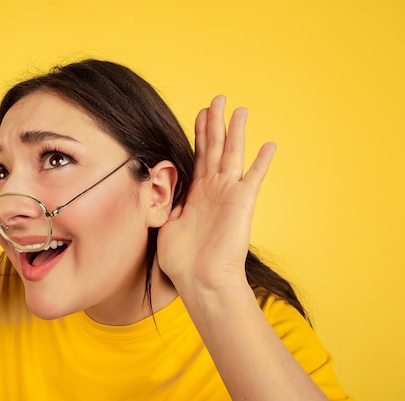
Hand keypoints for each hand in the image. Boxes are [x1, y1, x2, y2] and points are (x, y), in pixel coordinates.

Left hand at [157, 96, 275, 292]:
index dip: (200, 133)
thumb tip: (155, 185)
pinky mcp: (242, 202)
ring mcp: (229, 193)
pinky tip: (269, 144)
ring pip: (232, 154)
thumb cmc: (182, 259)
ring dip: (236, 131)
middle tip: (218, 99)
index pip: (199, 155)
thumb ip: (166, 200)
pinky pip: (254, 177)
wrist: (200, 279)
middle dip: (216, 122)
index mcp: (197, 192)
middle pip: (215, 147)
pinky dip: (261, 161)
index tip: (200, 113)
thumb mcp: (166, 222)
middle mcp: (214, 188)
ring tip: (240, 110)